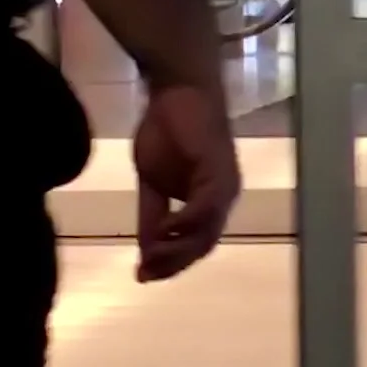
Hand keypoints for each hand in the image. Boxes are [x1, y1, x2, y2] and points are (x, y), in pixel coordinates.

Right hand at [132, 79, 242, 281]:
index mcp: (209, 202)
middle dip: (173, 263)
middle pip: (203, 245)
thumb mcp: (152, 181)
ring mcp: (224, 186)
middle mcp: (223, 199)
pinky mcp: (219, 172)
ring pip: (206, 232)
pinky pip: (204, 208)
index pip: (195, 244)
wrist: (176, 90)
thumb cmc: (167, 129)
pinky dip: (183, 224)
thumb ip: (152, 214)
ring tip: (150, 259)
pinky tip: (163, 232)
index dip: (171, 264)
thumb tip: (144, 249)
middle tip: (144, 274)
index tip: (142, 276)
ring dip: (178, 250)